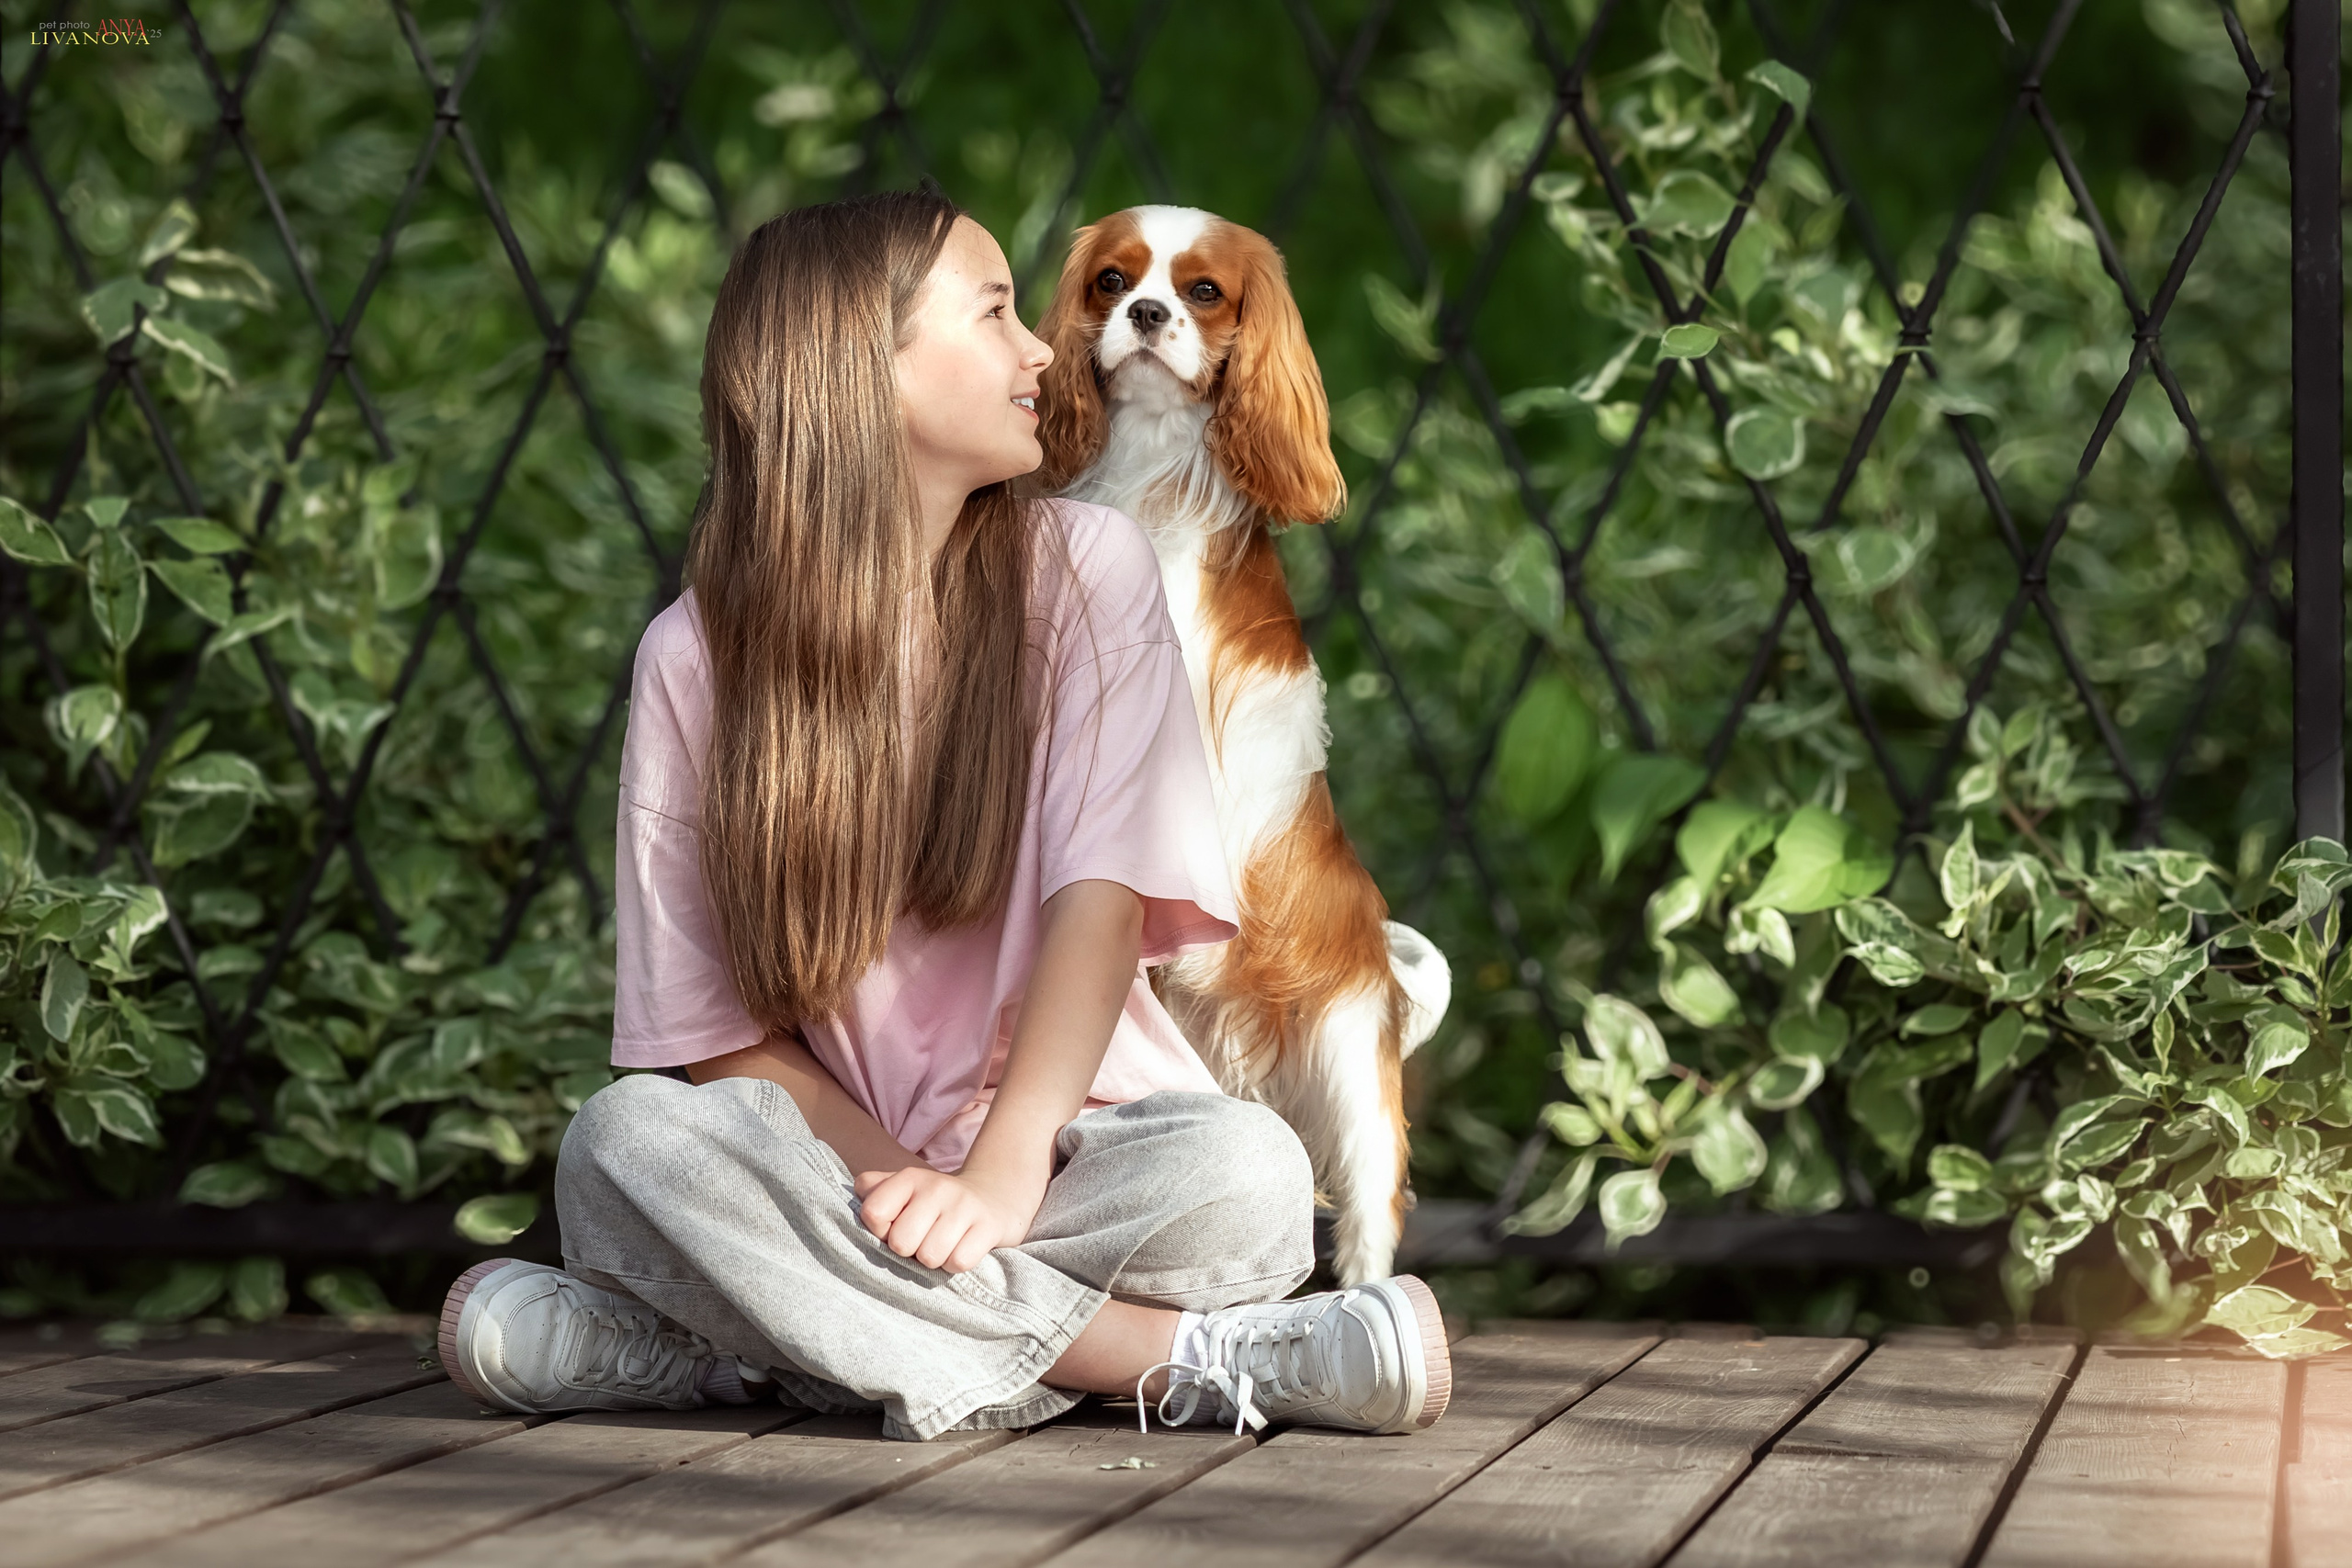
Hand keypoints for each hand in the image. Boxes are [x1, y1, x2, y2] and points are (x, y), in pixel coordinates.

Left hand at [853, 1166, 1037, 1272]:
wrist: (994, 1196)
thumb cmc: (935, 1202)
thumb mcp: (904, 1188)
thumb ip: (873, 1188)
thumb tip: (855, 1197)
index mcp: (909, 1178)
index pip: (873, 1213)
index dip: (878, 1231)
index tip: (894, 1228)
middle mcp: (937, 1187)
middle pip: (901, 1242)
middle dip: (909, 1250)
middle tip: (921, 1241)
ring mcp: (965, 1206)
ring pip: (930, 1257)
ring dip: (933, 1260)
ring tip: (941, 1245)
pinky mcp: (989, 1226)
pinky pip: (958, 1263)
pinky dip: (956, 1264)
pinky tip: (961, 1248)